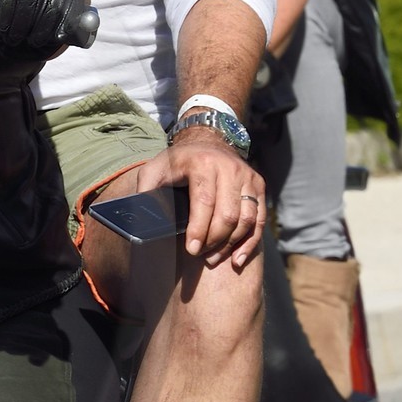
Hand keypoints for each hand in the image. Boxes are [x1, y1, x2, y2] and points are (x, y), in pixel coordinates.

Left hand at [136, 130, 266, 270]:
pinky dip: (250, 242)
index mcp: (203, 164)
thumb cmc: (178, 162)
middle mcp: (229, 168)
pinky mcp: (258, 186)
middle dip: (214, 240)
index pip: (204, 202)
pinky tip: (236, 259)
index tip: (192, 249)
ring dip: (230, 244)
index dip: (198, 229)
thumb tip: (141, 217)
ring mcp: (247, 177)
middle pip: (227, 214)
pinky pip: (259, 219)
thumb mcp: (156, 168)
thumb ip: (146, 190)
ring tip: (213, 258)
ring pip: (246, 219)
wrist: (207, 141)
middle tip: (200, 254)